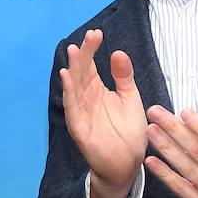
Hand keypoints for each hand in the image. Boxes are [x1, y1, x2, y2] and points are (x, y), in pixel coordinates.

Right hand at [59, 29, 146, 197]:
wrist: (127, 163)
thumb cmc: (127, 132)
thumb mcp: (130, 98)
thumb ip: (124, 77)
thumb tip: (118, 52)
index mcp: (97, 90)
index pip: (90, 65)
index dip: (92, 49)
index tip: (97, 33)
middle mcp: (86, 98)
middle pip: (81, 72)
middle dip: (83, 54)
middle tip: (88, 36)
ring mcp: (80, 112)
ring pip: (74, 87)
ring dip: (73, 69)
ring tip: (73, 51)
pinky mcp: (79, 127)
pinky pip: (72, 107)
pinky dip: (69, 92)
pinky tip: (67, 77)